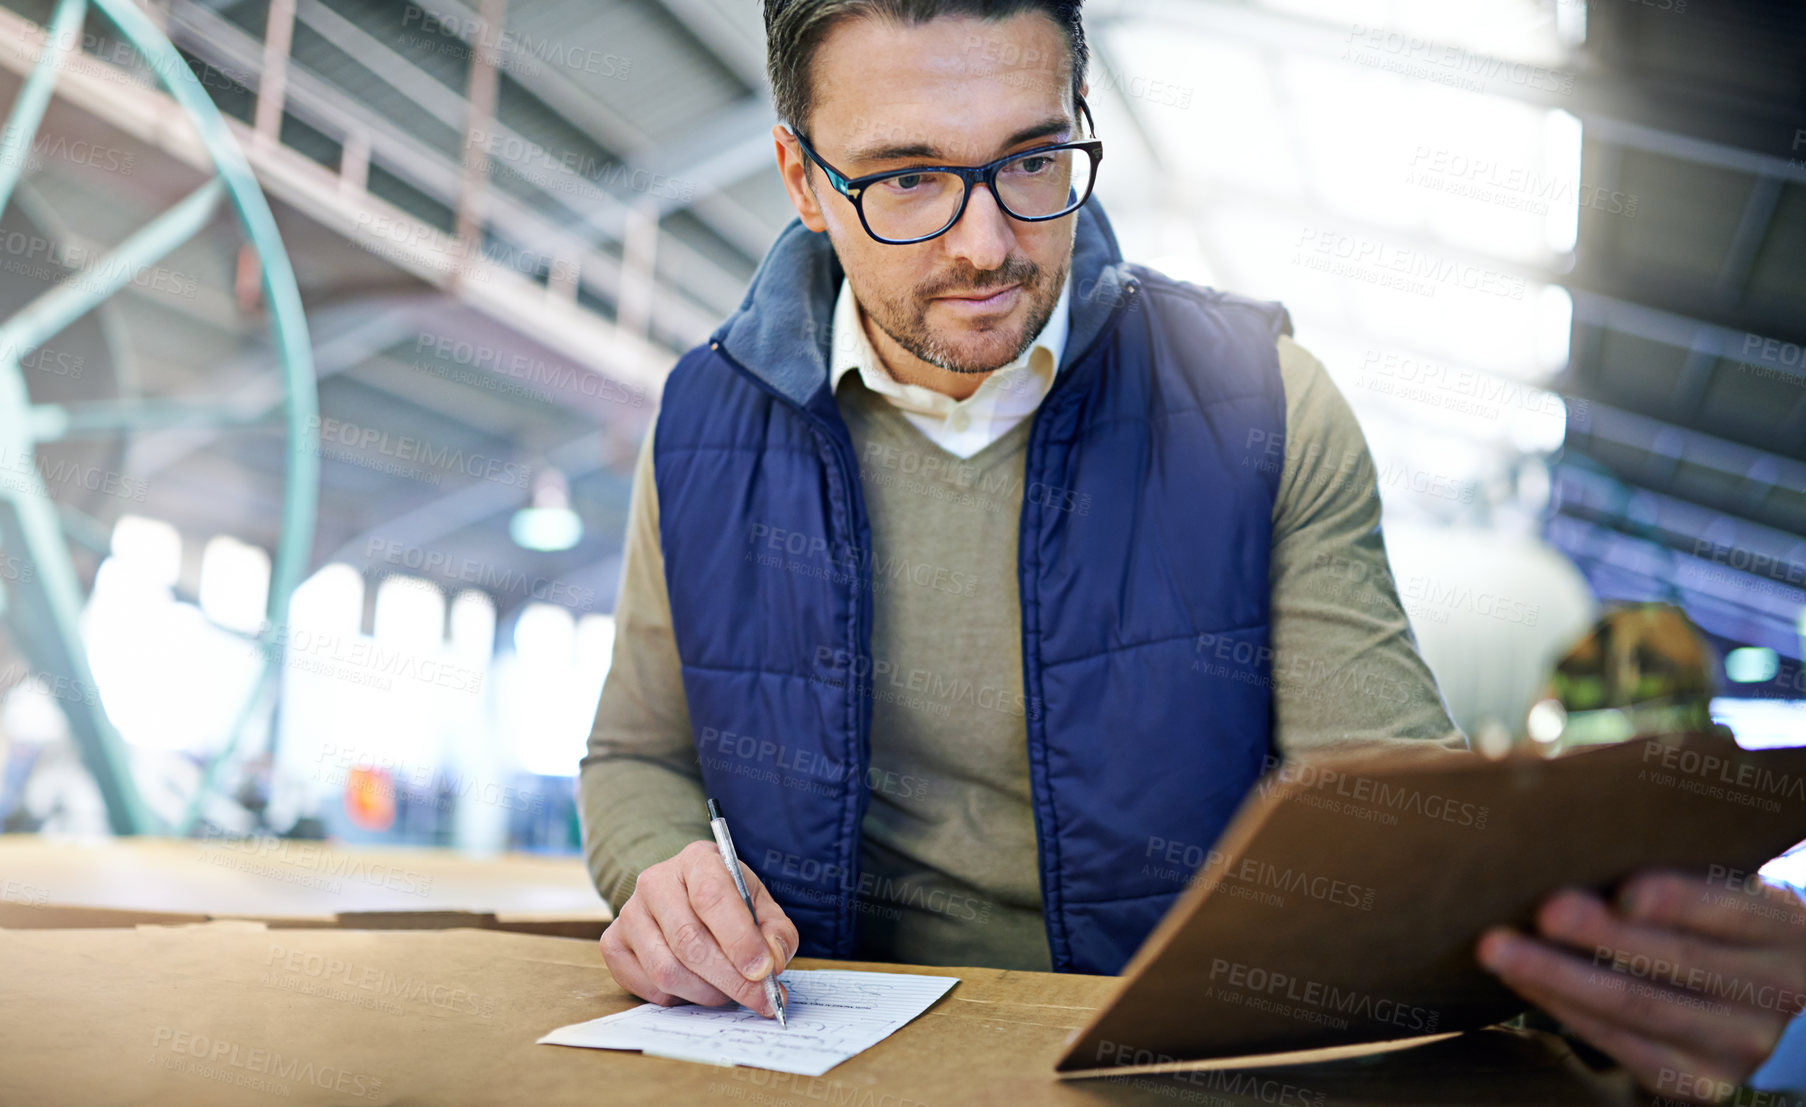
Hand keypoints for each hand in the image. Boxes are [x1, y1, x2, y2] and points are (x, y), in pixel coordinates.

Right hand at [600, 840, 798, 1017]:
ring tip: (729, 991)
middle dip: (730, 979)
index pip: (713, 898)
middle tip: (760, 1000)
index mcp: (697, 860)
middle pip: (689, 941)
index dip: (740, 940)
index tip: (764, 971)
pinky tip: (697, 987)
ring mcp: (629, 913)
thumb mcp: (759, 903)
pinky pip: (648, 987)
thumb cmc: (726, 900)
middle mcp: (655, 882)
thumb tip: (773, 961)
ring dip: (707, 992)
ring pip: (667, 970)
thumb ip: (775, 930)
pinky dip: (680, 998)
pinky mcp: (613, 944)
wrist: (682, 895)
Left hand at [1476, 870, 1805, 1103]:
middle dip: (1603, 934)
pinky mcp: (1695, 1081)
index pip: (1733, 911)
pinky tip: (1519, 977)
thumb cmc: (1714, 921)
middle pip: (1679, 960)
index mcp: (1784, 932)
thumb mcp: (1723, 889)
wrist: (1752, 1003)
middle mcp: (1773, 993)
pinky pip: (1621, 1043)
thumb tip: (1586, 821)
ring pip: (1639, 1007)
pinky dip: (1562, 1007)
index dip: (1680, 900)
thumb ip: (1678, 865)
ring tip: (1500, 948)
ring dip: (1560, 975)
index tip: (1626, 890)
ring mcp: (1737, 1045)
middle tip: (1544, 910)